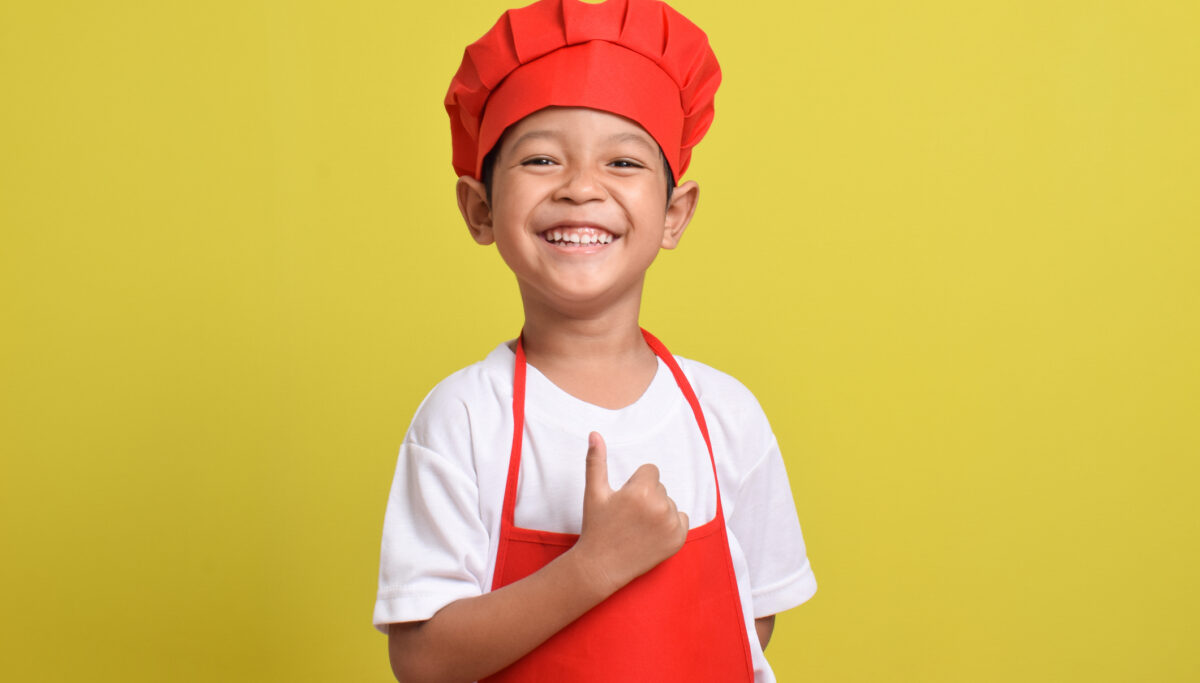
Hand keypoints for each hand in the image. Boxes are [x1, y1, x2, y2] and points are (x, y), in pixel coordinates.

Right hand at [573, 431, 688, 594]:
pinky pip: (681, 519)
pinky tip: (651, 535)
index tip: (625, 501)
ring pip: (669, 503)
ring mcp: (671, 525)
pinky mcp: (678, 540)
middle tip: (629, 516)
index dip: (636, 484)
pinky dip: (670, 525)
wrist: (601, 567)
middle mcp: (660, 506)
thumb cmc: (596, 527)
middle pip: (660, 487)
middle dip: (647, 497)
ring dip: (657, 510)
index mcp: (641, 490)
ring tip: (638, 527)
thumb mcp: (594, 492)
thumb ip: (596, 461)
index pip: (651, 471)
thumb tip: (595, 433)